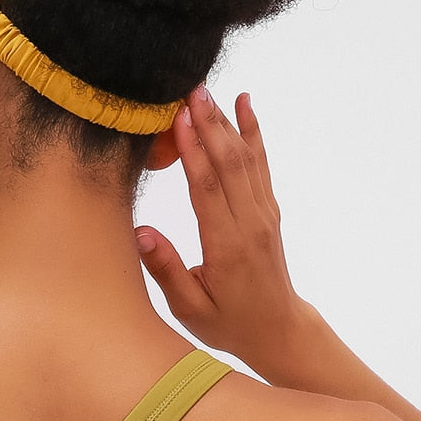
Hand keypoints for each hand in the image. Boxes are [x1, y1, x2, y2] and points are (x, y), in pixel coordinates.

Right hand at [137, 88, 309, 371]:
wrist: (278, 329)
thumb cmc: (228, 322)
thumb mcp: (190, 309)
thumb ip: (167, 269)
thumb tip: (142, 232)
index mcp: (227, 245)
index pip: (208, 189)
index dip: (193, 151)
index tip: (178, 117)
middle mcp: (250, 222)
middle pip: (229, 164)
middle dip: (208, 124)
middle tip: (189, 90)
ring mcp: (263, 212)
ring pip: (245, 158)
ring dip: (225, 122)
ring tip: (205, 91)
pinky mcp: (267, 207)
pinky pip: (260, 163)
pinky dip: (254, 131)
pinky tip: (245, 104)